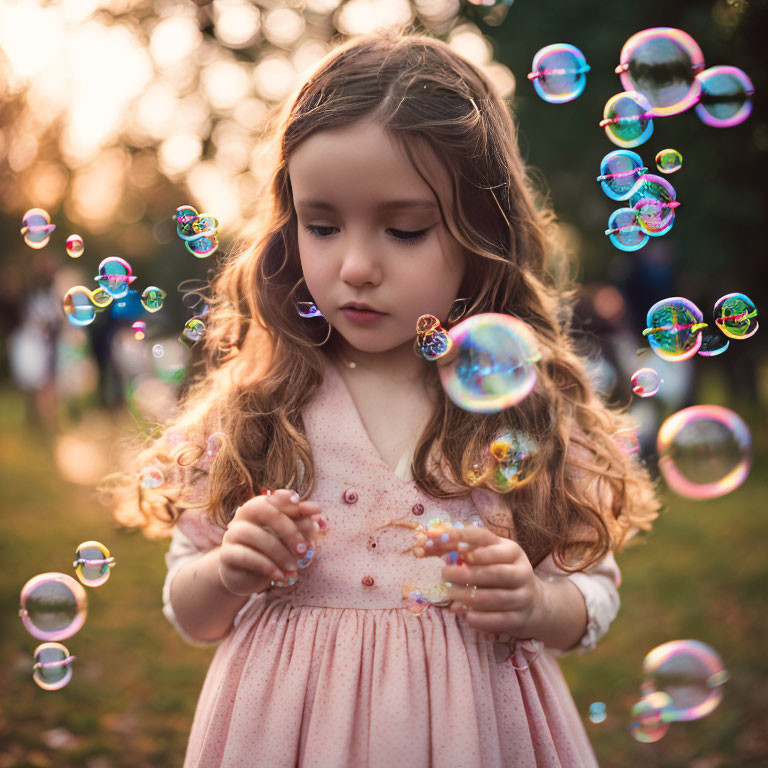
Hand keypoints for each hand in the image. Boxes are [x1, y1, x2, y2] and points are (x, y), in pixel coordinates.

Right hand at [218, 489, 322, 595]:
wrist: (245, 577)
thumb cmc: (271, 553)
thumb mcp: (289, 540)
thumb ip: (302, 526)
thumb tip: (316, 515)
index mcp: (260, 506)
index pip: (274, 497)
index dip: (289, 500)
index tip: (311, 507)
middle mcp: (243, 515)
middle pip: (264, 510)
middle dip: (289, 530)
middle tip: (304, 550)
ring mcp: (232, 534)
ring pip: (255, 535)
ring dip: (279, 553)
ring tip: (293, 568)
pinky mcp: (226, 554)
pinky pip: (247, 556)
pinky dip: (267, 566)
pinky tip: (280, 577)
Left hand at [414, 523, 544, 637]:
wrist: (531, 603)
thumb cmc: (498, 571)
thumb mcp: (485, 555)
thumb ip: (458, 549)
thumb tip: (427, 542)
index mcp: (511, 550)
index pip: (488, 541)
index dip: (469, 541)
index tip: (453, 547)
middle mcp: (521, 570)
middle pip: (494, 572)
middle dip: (466, 574)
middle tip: (444, 574)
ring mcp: (522, 596)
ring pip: (495, 597)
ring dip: (468, 597)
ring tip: (449, 595)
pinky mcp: (519, 618)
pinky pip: (499, 620)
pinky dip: (480, 618)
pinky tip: (464, 615)